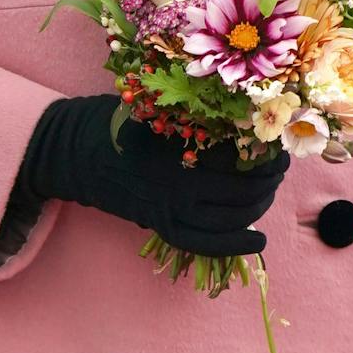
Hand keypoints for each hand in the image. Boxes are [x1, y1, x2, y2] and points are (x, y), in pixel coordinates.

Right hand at [23, 94, 288, 256]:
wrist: (73, 152)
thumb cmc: (115, 121)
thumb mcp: (155, 108)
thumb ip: (196, 119)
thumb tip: (246, 124)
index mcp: (179, 149)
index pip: (241, 158)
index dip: (268, 156)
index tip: (279, 146)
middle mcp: (178, 184)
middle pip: (243, 191)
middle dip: (269, 182)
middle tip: (279, 169)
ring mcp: (170, 210)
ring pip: (231, 219)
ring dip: (258, 208)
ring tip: (268, 194)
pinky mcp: (161, 225)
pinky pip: (206, 243)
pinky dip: (235, 244)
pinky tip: (258, 240)